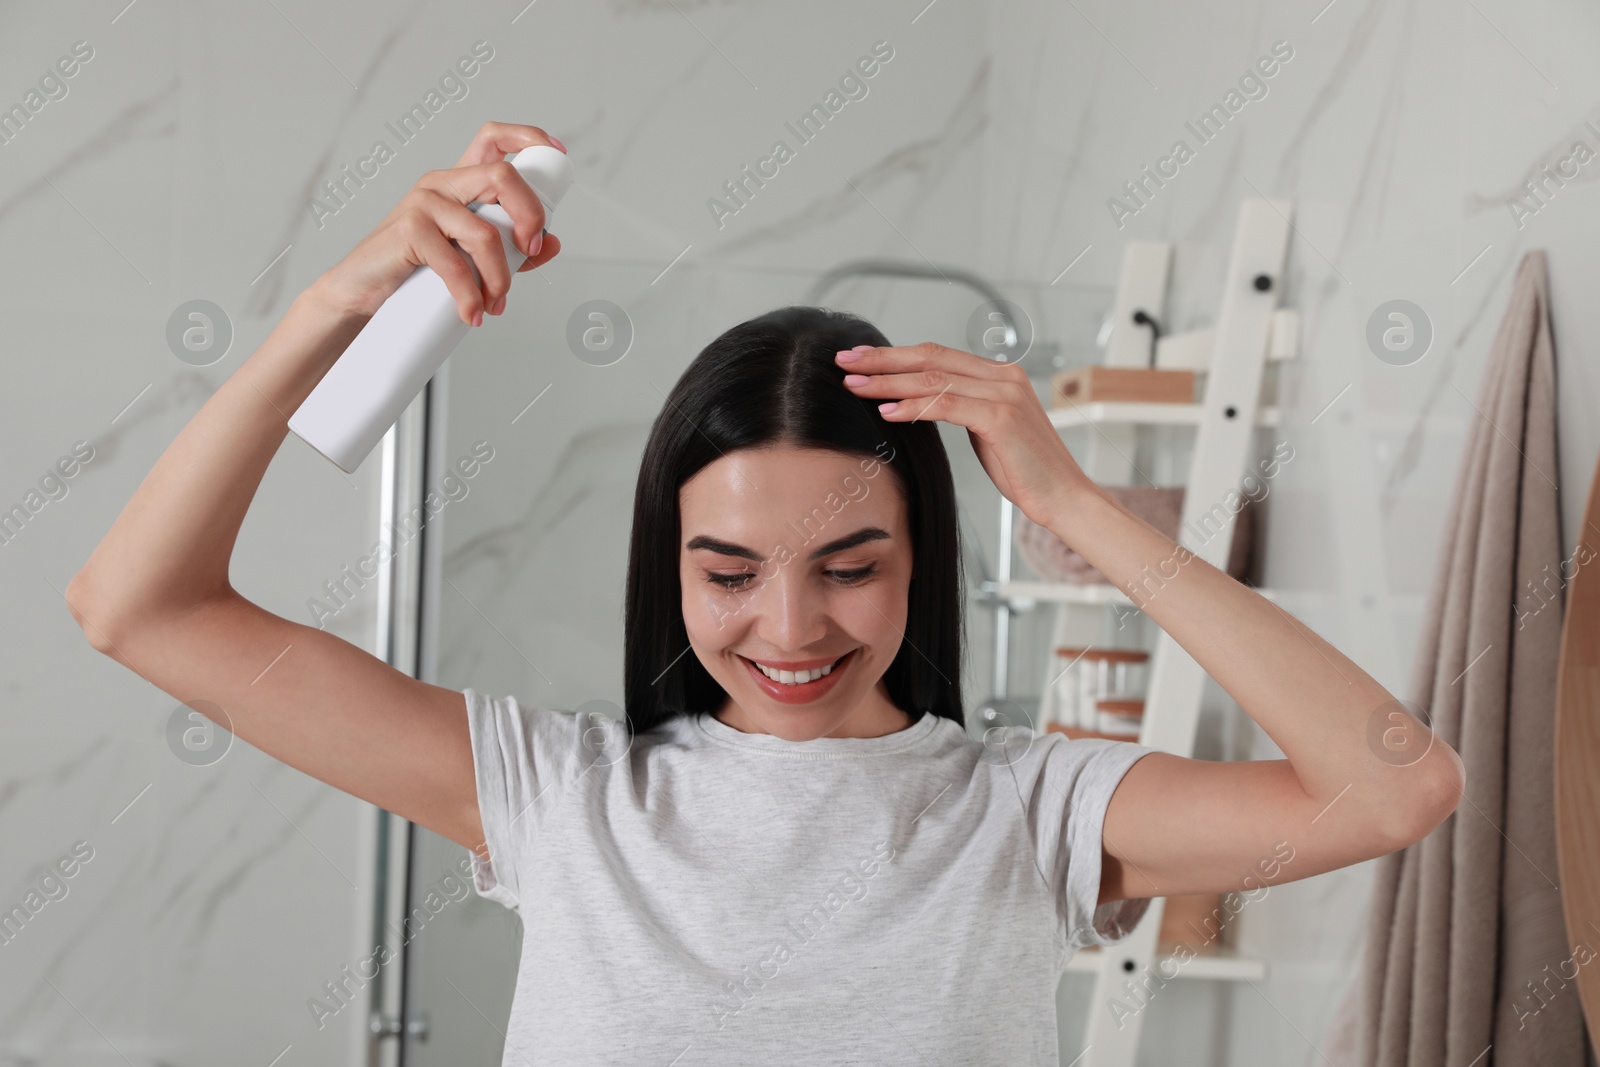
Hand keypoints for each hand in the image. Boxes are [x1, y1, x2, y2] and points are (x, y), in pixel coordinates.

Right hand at [312, 121, 565, 325]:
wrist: (362, 291)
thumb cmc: (415, 270)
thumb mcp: (471, 257)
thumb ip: (511, 248)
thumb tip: (554, 244)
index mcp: (460, 183)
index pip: (493, 139)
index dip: (529, 137)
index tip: (557, 153)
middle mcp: (442, 184)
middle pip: (502, 175)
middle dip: (531, 216)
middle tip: (531, 252)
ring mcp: (424, 203)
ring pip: (485, 232)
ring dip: (501, 277)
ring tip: (495, 304)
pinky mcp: (409, 229)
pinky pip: (455, 263)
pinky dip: (470, 295)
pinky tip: (473, 312)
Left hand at [836, 341, 1093, 529]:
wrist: (1063, 497)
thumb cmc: (1025, 470)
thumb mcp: (988, 430)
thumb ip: (963, 408)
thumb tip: (922, 401)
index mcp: (1000, 374)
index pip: (937, 354)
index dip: (895, 355)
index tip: (861, 359)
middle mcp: (1003, 375)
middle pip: (930, 358)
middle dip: (883, 359)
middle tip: (845, 361)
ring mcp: (1005, 393)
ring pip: (934, 379)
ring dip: (889, 382)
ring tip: (855, 386)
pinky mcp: (1002, 417)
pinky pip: (947, 406)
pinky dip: (913, 406)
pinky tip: (887, 411)